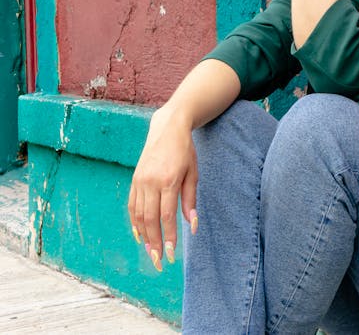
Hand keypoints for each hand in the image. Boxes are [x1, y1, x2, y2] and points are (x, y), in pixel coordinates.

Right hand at [127, 107, 197, 271]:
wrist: (167, 129)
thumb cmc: (185, 152)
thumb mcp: (193, 174)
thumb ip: (191, 200)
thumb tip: (192, 226)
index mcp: (168, 181)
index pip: (166, 216)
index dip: (168, 236)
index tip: (170, 254)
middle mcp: (150, 182)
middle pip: (150, 219)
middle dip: (154, 242)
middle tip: (159, 262)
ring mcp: (139, 181)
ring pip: (139, 215)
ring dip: (144, 237)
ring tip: (150, 253)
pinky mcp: (134, 180)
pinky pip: (132, 206)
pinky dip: (134, 222)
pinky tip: (139, 235)